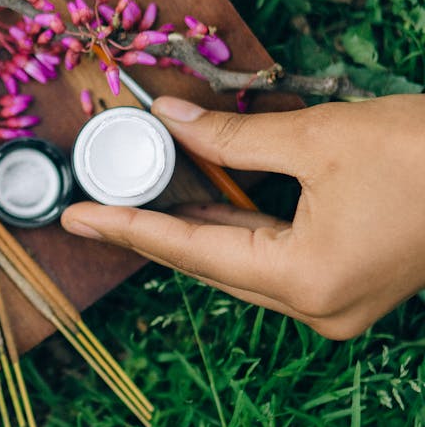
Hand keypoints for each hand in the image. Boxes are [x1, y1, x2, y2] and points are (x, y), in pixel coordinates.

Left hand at [60, 94, 424, 338]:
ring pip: (240, 265)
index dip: (126, 227)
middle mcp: (317, 308)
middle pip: (210, 264)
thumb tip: (168, 118)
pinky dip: (237, 230)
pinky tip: (201, 201)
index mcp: (306, 282)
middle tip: (93, 203)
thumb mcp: (320, 137)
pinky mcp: (352, 287)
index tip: (75, 217)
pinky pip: (272, 261)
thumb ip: (232, 138)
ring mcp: (337, 304)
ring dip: (193, 228)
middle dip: (151, 228)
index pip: (190, 250)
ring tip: (135, 196)